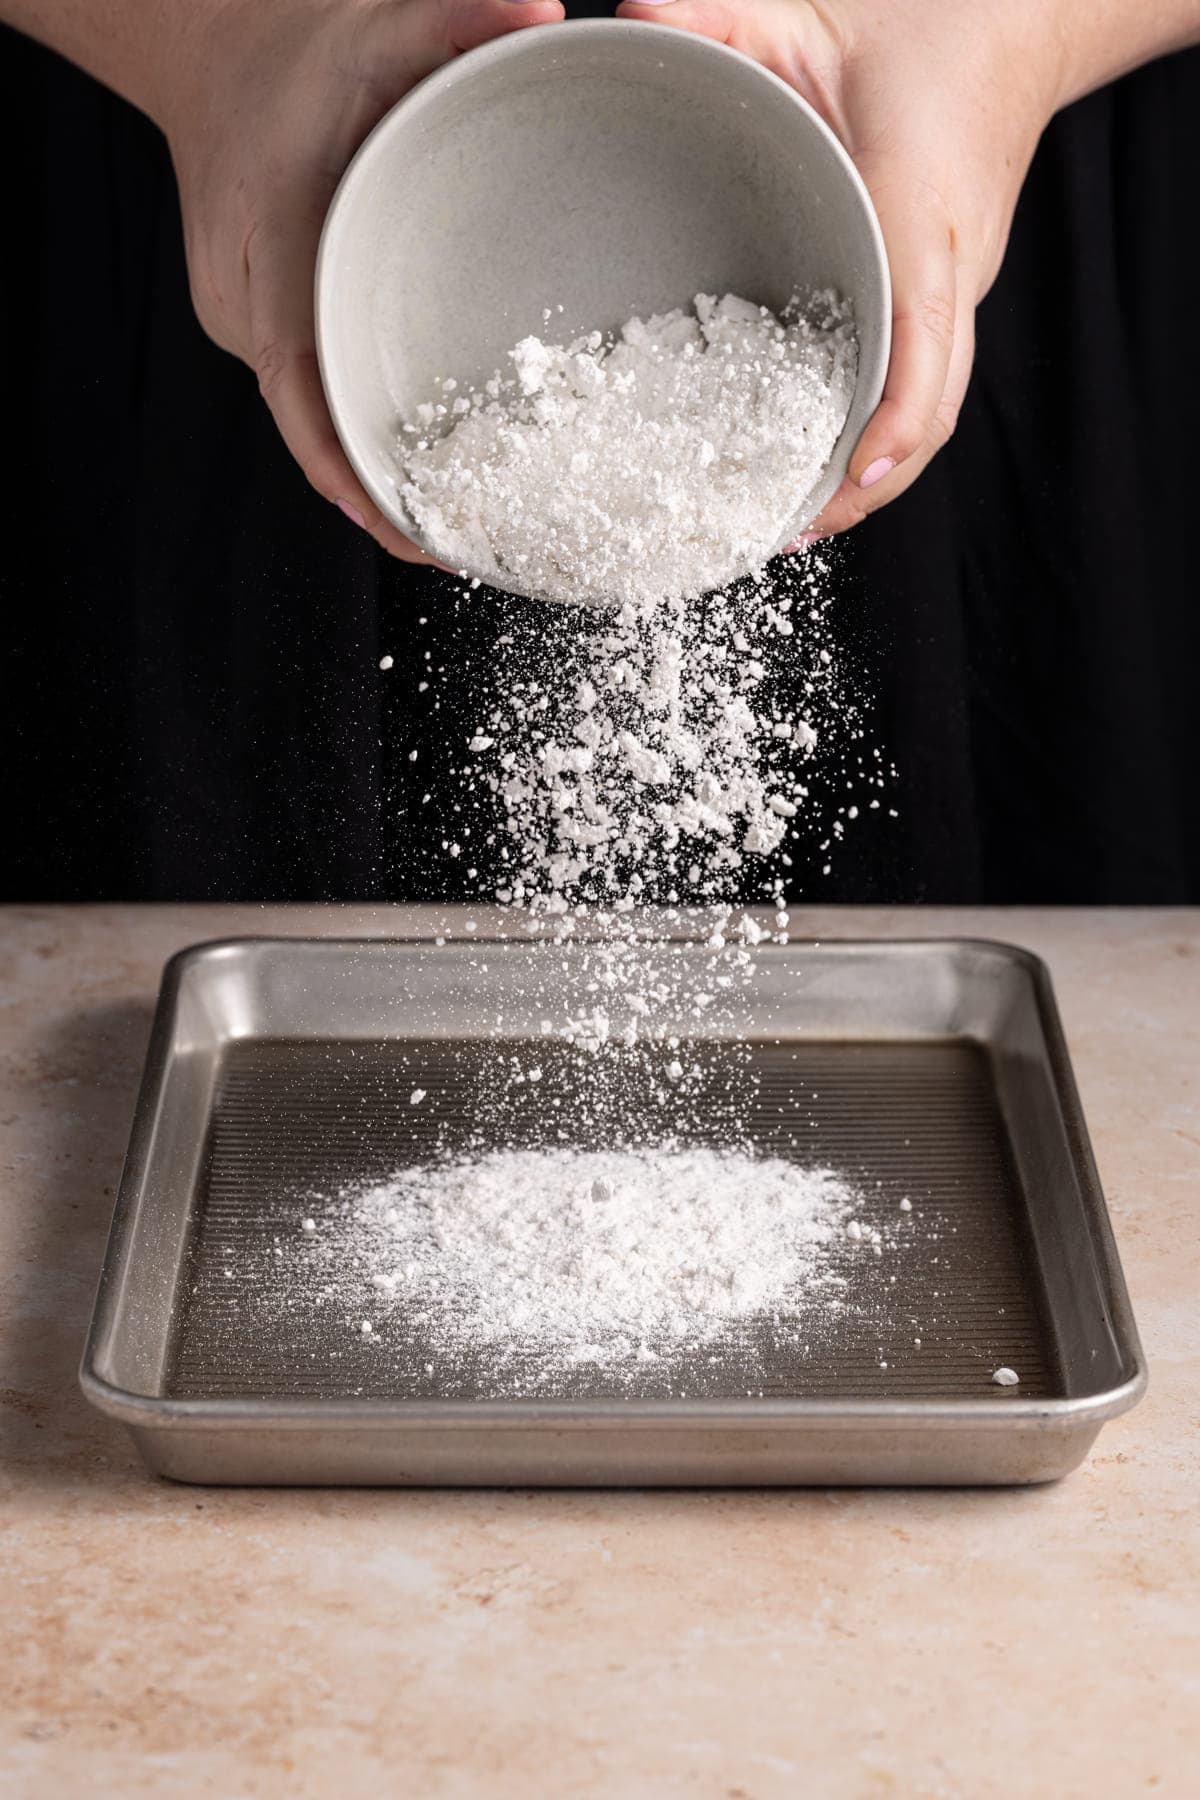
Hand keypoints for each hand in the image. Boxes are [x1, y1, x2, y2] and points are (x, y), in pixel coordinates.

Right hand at [156, 0, 563, 561]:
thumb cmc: (288, 55)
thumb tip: (541, 14)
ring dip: (378, 479)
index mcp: (270, 259)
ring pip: (321, 421)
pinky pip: (327, 395)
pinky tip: (427, 465)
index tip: (403, 531)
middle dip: (380, 500)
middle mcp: (258, 310)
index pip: (303, 396)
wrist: (214, 53)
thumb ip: (450, 21)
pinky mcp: (286, 325)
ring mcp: (265, 324)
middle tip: (457, 552)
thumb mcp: (370, 26)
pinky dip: (371, 435)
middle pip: (316, 431)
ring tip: (453, 531)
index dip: (350, 474)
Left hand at [618, 0, 1063, 538]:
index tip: (852, 474)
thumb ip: (724, 22)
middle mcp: (948, 273)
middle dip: (862, 487)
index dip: (892, 421)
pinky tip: (818, 475)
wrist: (1006, 29)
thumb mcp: (808, 20)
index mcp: (921, 215)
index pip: (923, 340)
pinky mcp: (938, 301)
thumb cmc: (919, 32)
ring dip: (867, 481)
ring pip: (926, 415)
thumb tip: (635, 18)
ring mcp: (952, 294)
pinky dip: (872, 444)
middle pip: (929, 411)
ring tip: (792, 527)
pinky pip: (916, 392)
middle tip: (783, 533)